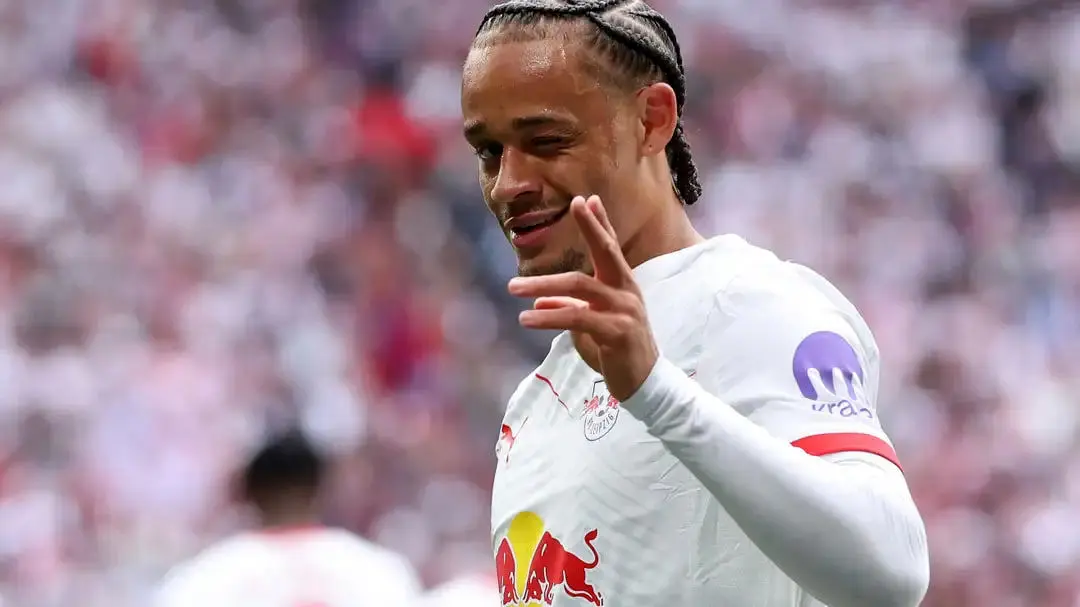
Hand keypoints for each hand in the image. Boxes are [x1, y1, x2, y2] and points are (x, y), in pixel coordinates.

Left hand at [508, 195, 658, 401]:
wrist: (645, 384)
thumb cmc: (619, 351)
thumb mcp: (592, 325)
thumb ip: (570, 307)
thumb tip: (540, 300)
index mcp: (622, 286)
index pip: (611, 248)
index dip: (600, 223)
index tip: (587, 200)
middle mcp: (627, 292)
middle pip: (607, 252)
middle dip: (592, 226)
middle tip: (576, 204)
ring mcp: (625, 310)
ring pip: (580, 287)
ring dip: (542, 284)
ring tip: (513, 287)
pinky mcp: (617, 332)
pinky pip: (577, 318)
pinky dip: (548, 317)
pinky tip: (527, 317)